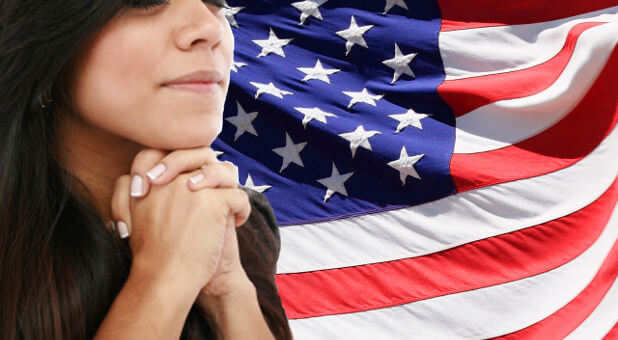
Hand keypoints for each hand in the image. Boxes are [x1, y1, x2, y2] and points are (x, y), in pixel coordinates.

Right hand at [110, 146, 250, 296]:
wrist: (163, 280)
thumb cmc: (149, 254)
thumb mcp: (127, 215)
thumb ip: (129, 188)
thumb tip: (151, 171)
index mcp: (146, 179)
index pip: (164, 149)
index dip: (180, 158)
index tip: (190, 180)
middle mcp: (168, 177)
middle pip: (198, 153)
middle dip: (210, 167)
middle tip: (216, 187)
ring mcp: (191, 187)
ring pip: (222, 170)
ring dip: (229, 185)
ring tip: (229, 203)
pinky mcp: (213, 202)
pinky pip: (238, 195)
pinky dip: (242, 210)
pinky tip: (237, 223)